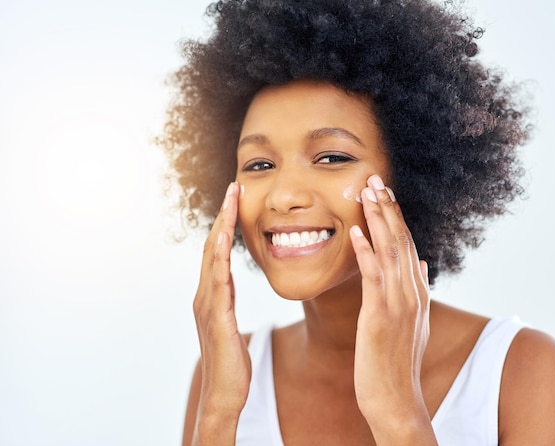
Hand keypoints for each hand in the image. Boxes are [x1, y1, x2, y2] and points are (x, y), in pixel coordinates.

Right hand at [192, 182, 250, 443]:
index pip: (217, 252)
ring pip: (213, 258)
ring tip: (231, 203)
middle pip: (212, 247)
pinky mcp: (216, 318)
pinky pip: (218, 283)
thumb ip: (226, 301)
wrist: (224, 392)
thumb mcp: (229, 323)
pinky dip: (220, 260)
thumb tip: (227, 284)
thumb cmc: (232, 361)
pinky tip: (225, 243)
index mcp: (211, 295)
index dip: (225, 224)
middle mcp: (205, 295)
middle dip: (223, 216)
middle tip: (234, 188)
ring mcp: (208, 305)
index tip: (235, 199)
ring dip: (222, 229)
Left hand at [350, 175, 435, 444]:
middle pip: (400, 241)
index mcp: (416, 293)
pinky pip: (374, 276)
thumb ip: (417, 290)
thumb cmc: (397, 363)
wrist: (396, 399)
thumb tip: (420, 263)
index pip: (407, 246)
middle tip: (374, 179)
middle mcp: (411, 293)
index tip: (384, 193)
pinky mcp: (380, 316)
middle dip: (387, 208)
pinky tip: (356, 231)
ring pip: (390, 252)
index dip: (395, 217)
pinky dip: (366, 251)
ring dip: (378, 220)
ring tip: (367, 192)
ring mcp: (398, 304)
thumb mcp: (412, 323)